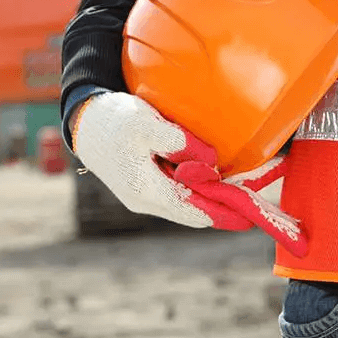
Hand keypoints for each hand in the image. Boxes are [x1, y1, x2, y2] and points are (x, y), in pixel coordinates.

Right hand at [71, 92, 306, 256]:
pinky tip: (212, 177)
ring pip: (185, 202)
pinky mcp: (144, 183)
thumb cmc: (113, 120)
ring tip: (239, 191)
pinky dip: (197, 188)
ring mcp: (143, 194)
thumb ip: (179, 142)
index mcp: (146, 190)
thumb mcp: (146, 124)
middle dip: (222, 208)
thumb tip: (211, 160)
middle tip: (252, 204)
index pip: (193, 210)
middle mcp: (146, 199)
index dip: (223, 215)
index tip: (249, 217)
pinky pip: (176, 192)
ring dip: (210, 198)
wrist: (84, 122)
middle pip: (192, 211)